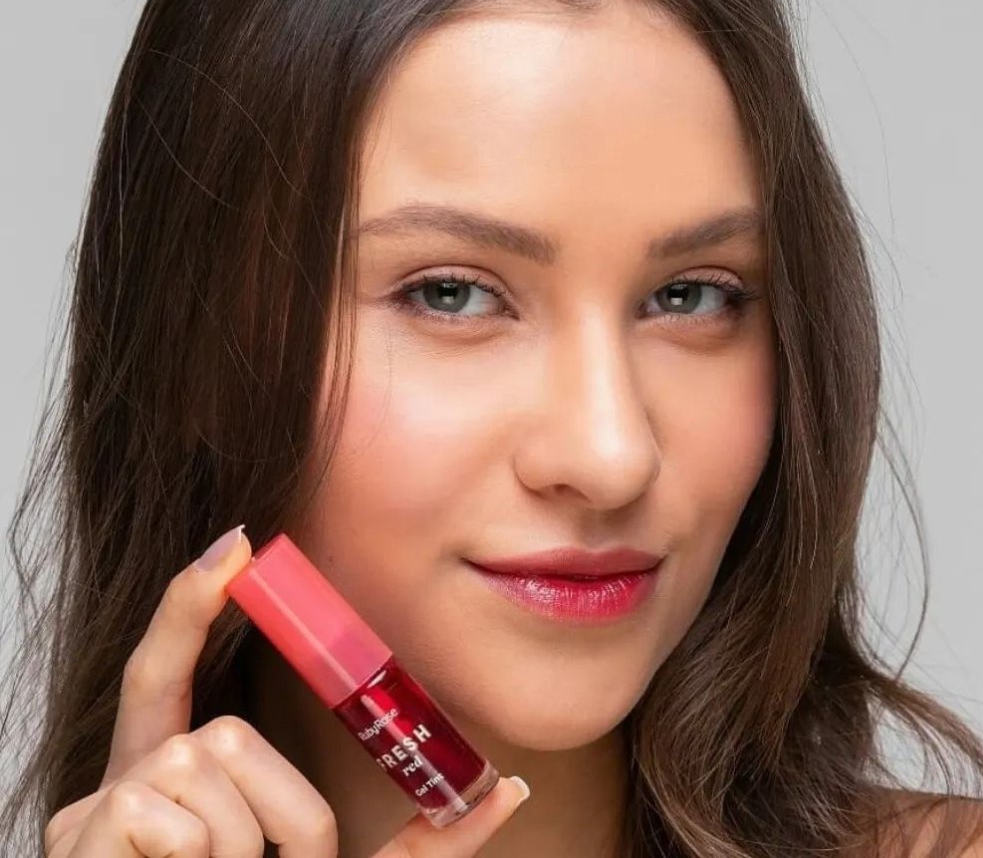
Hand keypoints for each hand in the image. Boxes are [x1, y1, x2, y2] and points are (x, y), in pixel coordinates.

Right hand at [43, 525, 529, 856]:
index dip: (190, 605)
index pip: (167, 674)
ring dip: (253, 847)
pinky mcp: (84, 839)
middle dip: (282, 810)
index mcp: (176, 781)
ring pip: (208, 765)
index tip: (236, 546)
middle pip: (223, 731)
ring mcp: (94, 813)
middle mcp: (124, 781)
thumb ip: (427, 836)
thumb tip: (507, 786)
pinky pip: (175, 816)